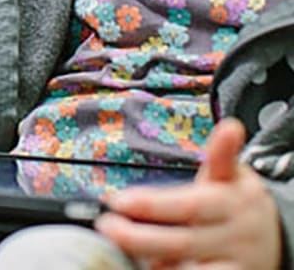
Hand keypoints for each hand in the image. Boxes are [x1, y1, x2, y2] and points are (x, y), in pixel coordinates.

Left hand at [95, 117, 281, 268]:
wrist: (278, 240)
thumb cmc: (238, 202)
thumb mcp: (232, 176)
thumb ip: (221, 155)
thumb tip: (231, 127)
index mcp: (228, 204)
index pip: (185, 206)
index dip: (150, 205)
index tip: (117, 201)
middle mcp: (230, 238)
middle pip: (180, 242)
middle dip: (138, 237)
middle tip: (107, 226)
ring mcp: (231, 267)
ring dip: (154, 263)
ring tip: (121, 249)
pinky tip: (148, 266)